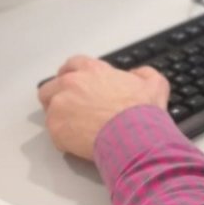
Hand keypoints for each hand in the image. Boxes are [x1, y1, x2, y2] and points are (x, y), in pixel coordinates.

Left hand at [37, 57, 169, 160]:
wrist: (133, 136)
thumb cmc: (141, 112)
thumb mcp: (154, 83)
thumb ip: (142, 74)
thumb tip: (136, 75)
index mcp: (92, 70)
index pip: (73, 64)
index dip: (73, 73)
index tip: (75, 82)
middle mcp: (71, 84)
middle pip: (51, 85)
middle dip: (58, 94)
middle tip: (70, 106)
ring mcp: (60, 106)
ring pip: (49, 109)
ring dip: (59, 115)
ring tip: (74, 126)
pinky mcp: (56, 129)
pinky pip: (54, 131)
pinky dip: (63, 135)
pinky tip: (78, 140)